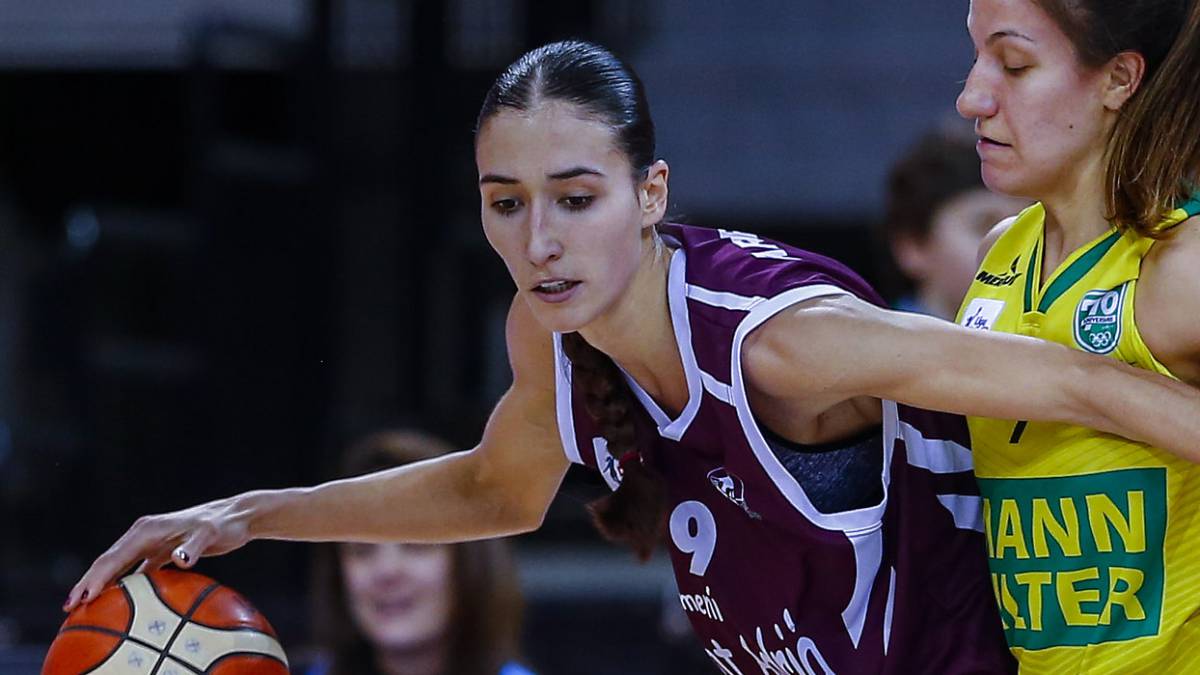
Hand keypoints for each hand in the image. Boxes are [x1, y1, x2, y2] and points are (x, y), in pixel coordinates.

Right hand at [63, 496, 252, 611]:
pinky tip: (116, 600)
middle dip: (88, 583)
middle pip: (109, 561)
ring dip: (101, 584)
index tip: (83, 598)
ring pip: (119, 566)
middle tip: (69, 607)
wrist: (237, 516)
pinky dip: (122, 583)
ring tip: (83, 606)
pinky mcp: (161, 550)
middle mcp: (144, 534)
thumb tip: (177, 559)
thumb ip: (193, 547)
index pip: (115, 557)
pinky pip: (135, 570)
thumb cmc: (223, 525)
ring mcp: (151, 542)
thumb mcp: (210, 535)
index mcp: (147, 530)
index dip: (96, 578)